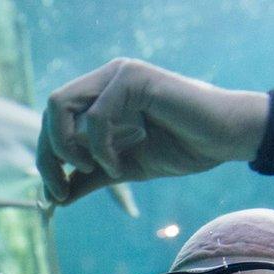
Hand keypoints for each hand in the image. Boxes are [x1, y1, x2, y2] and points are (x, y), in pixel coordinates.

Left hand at [37, 58, 269, 203]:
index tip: (56, 194)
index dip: (47, 157)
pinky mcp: (134, 78)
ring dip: (69, 147)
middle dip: (49, 154)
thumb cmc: (184, 147)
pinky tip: (120, 165)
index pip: (54, 120)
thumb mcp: (125, 168)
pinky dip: (100, 148)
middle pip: (51, 109)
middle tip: (63, 188)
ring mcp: (119, 74)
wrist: (226, 139)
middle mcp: (106, 78)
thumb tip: (55, 198)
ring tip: (98, 170)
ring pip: (61, 105)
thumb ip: (90, 177)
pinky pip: (96, 116)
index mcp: (102, 94)